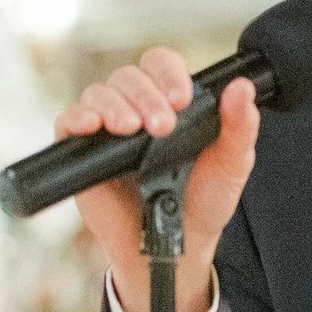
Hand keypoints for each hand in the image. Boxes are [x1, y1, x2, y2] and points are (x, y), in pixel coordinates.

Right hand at [55, 50, 259, 311]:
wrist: (177, 246)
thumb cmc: (203, 202)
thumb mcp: (231, 165)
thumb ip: (240, 126)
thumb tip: (243, 89)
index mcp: (172, 104)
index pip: (161, 65)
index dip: (168, 74)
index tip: (181, 98)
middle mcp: (137, 108)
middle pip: (129, 76)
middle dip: (145, 95)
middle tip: (162, 126)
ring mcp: (108, 129)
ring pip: (99, 93)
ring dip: (115, 105)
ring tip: (131, 128)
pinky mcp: (83, 153)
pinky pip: (68, 122)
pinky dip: (76, 118)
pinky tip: (93, 127)